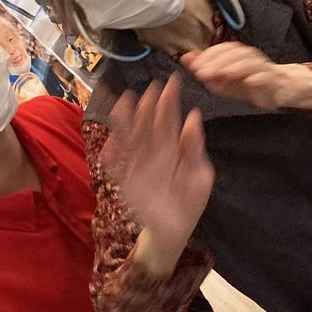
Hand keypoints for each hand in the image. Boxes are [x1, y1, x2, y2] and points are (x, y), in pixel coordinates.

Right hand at [102, 75, 212, 276]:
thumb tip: (194, 116)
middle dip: (148, 106)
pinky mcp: (126, 180)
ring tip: (125, 102)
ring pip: (130, 138)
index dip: (170, 101)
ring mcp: (138, 164)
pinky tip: (110, 142)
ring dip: (126, 121)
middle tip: (150, 89)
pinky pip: (116, 166)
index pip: (170, 120)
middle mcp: (154, 151)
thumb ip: (194, 148)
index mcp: (173, 148)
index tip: (172, 83)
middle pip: (149, 125)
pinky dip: (112, 155)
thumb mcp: (200, 175)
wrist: (176, 229)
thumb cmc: (190, 200)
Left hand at [181, 42, 311, 110]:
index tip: (195, 68)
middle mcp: (250, 56)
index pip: (222, 49)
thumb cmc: (247, 82)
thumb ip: (205, 67)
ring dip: (235, 68)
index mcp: (237, 54)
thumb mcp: (223, 77)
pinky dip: (258, 78)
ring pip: (249, 62)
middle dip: (217, 62)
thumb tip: (185, 58)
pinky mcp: (273, 80)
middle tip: (202, 74)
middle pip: (234, 54)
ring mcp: (263, 67)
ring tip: (222, 75)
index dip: (208, 56)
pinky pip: (266, 76)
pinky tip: (249, 82)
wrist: (279, 89)